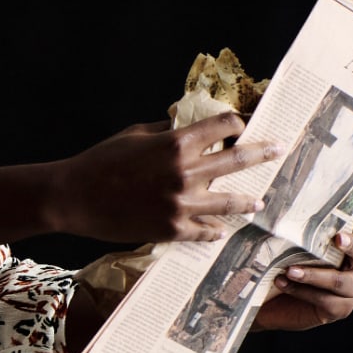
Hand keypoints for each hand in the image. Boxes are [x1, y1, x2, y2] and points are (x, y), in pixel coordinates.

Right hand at [42, 112, 279, 246]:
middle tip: (280, 149)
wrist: (73, 198)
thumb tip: (188, 125)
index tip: (244, 124)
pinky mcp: (170, 229)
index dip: (238, 122)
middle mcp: (185, 172)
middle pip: (238, 159)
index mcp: (176, 142)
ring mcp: (180, 204)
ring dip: (248, 200)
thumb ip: (167, 131)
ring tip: (260, 201)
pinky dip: (215, 230)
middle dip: (264, 151)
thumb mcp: (135, 135)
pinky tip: (223, 229)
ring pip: (229, 201)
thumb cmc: (100, 161)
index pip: (225, 125)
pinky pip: (204, 231)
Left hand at [253, 184, 352, 331]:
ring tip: (289, 270)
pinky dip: (301, 291)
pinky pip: (324, 300)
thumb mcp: (295, 248)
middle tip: (337, 238)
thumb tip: (287, 203)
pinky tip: (282, 283)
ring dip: (313, 275)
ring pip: (339, 281)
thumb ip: (303, 233)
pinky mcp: (341, 309)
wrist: (273, 303)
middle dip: (350, 243)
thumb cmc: (288, 267)